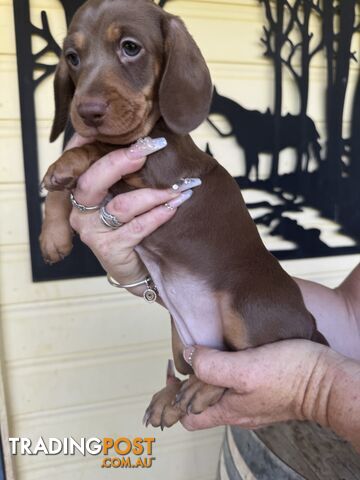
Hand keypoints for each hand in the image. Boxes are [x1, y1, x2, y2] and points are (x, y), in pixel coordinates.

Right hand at [68, 134, 195, 292]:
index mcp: (83, 188)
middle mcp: (81, 208)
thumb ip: (131, 169)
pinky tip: (174, 206)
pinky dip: (158, 215)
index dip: (95, 139)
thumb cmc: (135, 224)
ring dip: (154, 194)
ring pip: (121, 205)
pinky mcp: (108, 250)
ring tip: (181, 187)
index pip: (80, 158)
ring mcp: (92, 231)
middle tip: (152, 146)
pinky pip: (136, 229)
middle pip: (92, 179)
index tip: (123, 126)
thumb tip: (155, 134)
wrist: (141, 268)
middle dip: (122, 161)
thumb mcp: (130, 192)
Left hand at [180, 340, 334, 430]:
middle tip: (181, 363)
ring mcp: (249, 404)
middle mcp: (236, 412)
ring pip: (215, 397)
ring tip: (200, 356)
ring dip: (203, 379)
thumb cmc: (290, 375)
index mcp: (228, 410)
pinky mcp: (261, 393)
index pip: (187, 416)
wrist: (326, 380)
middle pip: (198, 408)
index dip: (173, 398)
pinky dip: (221, 375)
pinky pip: (232, 388)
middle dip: (184, 388)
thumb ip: (213, 365)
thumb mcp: (245, 369)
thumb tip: (188, 356)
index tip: (171, 372)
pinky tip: (224, 357)